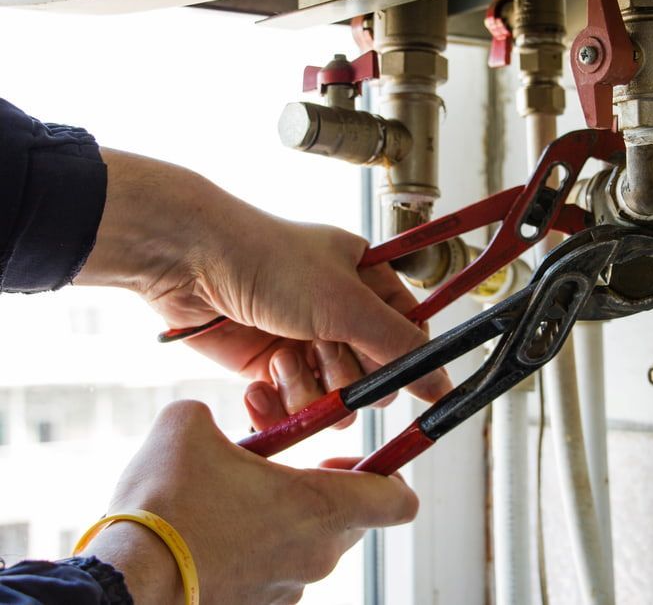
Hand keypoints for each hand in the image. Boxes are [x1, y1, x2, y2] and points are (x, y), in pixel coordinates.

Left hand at [76, 149, 450, 414]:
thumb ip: (400, 347)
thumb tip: (443, 384)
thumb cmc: (269, 262)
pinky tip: (259, 386)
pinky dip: (278, 406)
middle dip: (347, 378)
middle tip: (322, 351)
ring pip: (334, 400)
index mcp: (368, 284)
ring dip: (308, 390)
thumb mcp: (347, 304)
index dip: (403, 363)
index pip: (409, 337)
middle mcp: (340, 315)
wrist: (189, 262)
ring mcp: (304, 343)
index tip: (389, 377)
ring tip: (282, 360)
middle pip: (373, 378)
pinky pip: (294, 409)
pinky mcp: (269, 368)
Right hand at [86, 401, 417, 604]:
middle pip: (354, 521)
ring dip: (287, 523)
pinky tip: (215, 538)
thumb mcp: (187, 427)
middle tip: (287, 473)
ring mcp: (288, 589)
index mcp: (322, 506)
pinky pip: (274, 574)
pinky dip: (257, 553)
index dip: (392, 475)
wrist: (124, 584)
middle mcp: (317, 555)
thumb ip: (212, 414)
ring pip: (310, 548)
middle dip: (328, 493)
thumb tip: (201, 419)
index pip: (399, 501)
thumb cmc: (166, 506)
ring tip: (237, 504)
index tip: (368, 460)